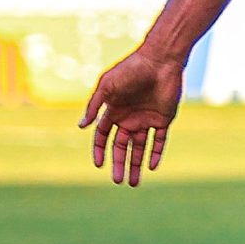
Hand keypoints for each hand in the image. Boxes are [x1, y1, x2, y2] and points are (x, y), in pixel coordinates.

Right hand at [80, 47, 185, 186]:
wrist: (160, 60)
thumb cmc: (131, 69)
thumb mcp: (107, 86)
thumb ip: (94, 106)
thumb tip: (81, 126)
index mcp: (113, 110)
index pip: (103, 136)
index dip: (99, 150)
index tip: (99, 165)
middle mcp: (129, 117)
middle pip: (121, 146)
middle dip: (119, 164)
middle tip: (118, 181)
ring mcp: (146, 119)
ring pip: (140, 148)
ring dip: (136, 164)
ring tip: (133, 183)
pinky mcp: (163, 119)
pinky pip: (159, 141)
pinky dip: (156, 154)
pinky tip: (152, 167)